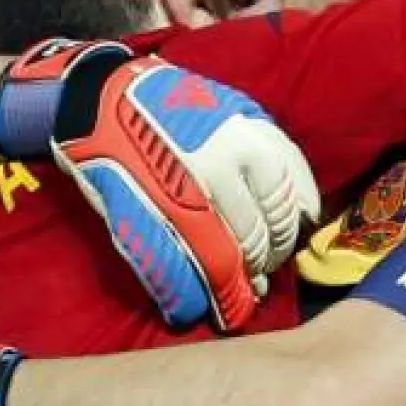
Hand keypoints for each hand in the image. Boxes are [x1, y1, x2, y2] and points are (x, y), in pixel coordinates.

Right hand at [0, 38, 320, 330]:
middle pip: (258, 238)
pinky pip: (175, 274)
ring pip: (224, 262)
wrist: (101, 97)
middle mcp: (220, 172)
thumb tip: (304, 213)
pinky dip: (188, 298)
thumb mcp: (236, 111)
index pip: (286, 207)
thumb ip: (273, 155)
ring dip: (235, 288)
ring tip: (239, 295)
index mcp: (249, 143)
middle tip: (259, 272)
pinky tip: (196, 308)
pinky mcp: (140, 219)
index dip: (287, 235)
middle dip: (264, 262)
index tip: (283, 246)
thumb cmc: (175, 104)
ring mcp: (177, 198)